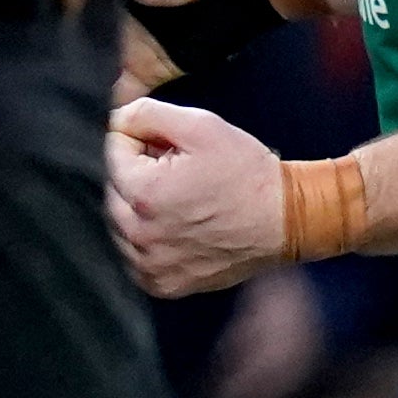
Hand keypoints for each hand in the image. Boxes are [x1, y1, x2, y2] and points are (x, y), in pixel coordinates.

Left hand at [105, 96, 291, 297]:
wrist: (285, 220)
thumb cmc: (246, 172)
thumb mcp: (201, 126)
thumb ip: (146, 113)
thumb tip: (114, 119)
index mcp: (144, 193)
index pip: (112, 152)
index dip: (143, 142)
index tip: (172, 149)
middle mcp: (139, 235)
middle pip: (112, 189)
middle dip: (139, 174)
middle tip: (180, 173)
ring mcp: (149, 265)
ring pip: (119, 224)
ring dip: (139, 208)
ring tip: (181, 201)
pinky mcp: (161, 284)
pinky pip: (135, 256)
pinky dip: (149, 239)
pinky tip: (178, 228)